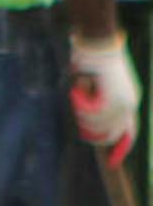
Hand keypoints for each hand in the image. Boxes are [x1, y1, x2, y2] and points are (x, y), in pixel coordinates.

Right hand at [72, 32, 139, 165]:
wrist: (100, 42)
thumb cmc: (94, 59)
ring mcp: (122, 102)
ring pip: (99, 124)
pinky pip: (92, 113)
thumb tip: (88, 122)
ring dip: (83, 116)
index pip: (129, 131)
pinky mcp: (112, 98)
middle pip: (111, 134)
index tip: (112, 164)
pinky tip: (75, 91)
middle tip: (80, 126)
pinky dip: (80, 104)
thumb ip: (97, 103)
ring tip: (76, 97)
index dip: (121, 148)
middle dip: (93, 134)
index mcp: (129, 101)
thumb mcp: (98, 85)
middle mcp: (130, 104)